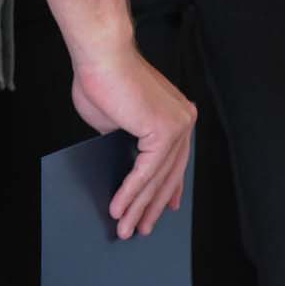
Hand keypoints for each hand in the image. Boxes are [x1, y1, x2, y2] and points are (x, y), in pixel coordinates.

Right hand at [72, 46, 196, 238]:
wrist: (101, 56)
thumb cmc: (104, 80)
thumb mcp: (117, 122)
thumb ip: (127, 142)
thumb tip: (125, 166)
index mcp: (177, 114)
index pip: (176, 161)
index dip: (168, 189)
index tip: (164, 209)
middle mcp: (183, 119)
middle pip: (167, 174)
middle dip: (151, 206)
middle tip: (138, 229)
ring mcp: (177, 125)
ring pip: (156, 178)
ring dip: (136, 207)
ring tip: (123, 227)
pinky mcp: (163, 131)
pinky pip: (145, 172)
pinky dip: (130, 193)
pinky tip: (118, 208)